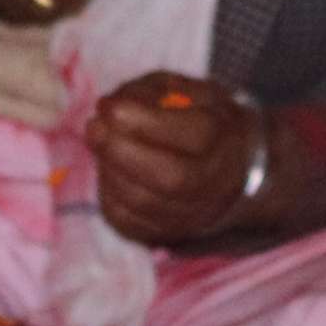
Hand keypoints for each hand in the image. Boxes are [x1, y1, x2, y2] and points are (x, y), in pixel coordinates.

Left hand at [87, 72, 258, 245]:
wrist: (231, 171)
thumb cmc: (203, 120)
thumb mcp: (190, 91)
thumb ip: (154, 92)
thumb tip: (111, 107)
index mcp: (226, 139)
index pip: (195, 135)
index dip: (146, 122)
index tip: (110, 106)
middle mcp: (215, 183)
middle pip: (171, 178)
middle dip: (122, 151)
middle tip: (94, 126)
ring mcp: (193, 215)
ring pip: (144, 203)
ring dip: (110, 170)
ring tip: (99, 141)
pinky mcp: (166, 234)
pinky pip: (129, 221)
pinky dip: (109, 193)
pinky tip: (107, 169)